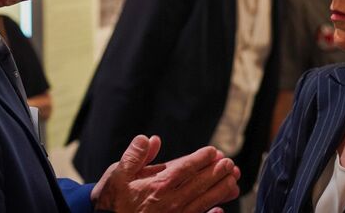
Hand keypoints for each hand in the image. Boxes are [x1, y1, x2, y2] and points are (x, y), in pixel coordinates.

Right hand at [91, 135, 239, 212]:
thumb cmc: (112, 199)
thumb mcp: (118, 172)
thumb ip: (135, 155)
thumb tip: (149, 138)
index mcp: (158, 184)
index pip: (187, 168)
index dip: (202, 159)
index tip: (214, 151)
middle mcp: (170, 200)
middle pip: (200, 184)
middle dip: (217, 172)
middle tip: (230, 164)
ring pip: (203, 202)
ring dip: (220, 191)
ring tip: (232, 181)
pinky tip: (220, 211)